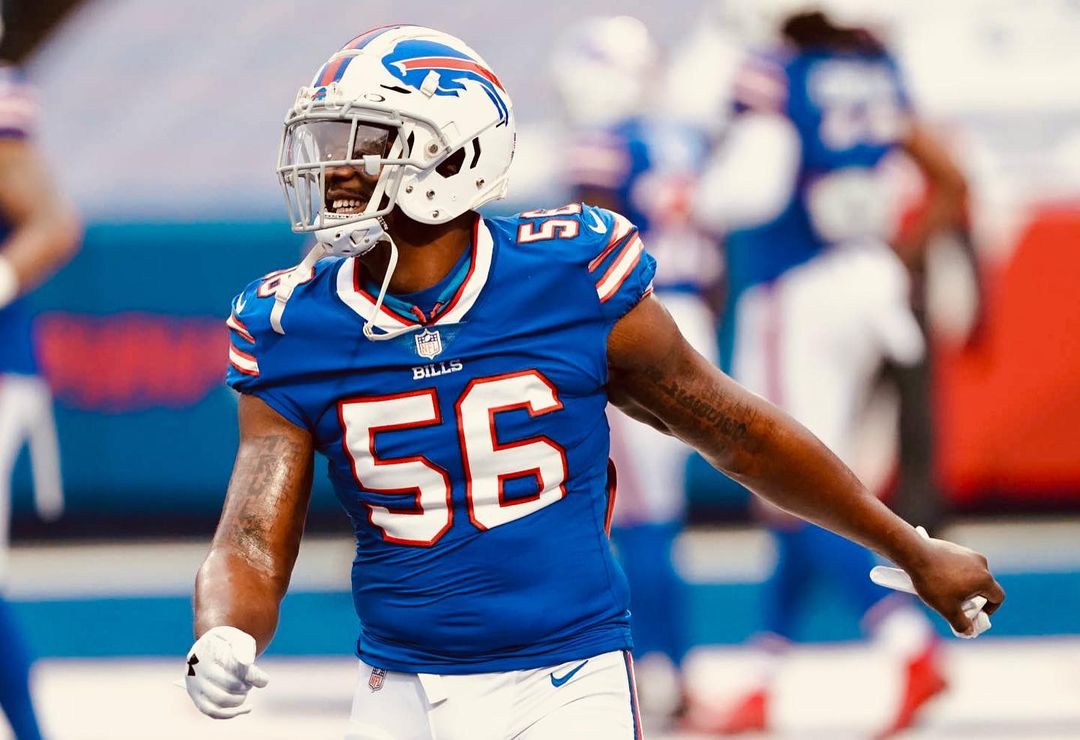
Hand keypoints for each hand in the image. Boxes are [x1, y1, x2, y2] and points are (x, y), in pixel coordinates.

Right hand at [184, 626, 269, 718]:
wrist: (211, 650)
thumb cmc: (228, 643)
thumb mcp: (237, 637)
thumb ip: (244, 646)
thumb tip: (247, 663)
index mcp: (206, 650)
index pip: (233, 666)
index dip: (252, 676)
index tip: (264, 680)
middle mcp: (196, 669)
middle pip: (229, 684)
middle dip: (247, 685)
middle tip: (251, 680)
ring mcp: (194, 686)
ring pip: (222, 699)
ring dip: (241, 697)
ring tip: (246, 688)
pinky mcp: (198, 699)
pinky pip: (214, 712)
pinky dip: (232, 712)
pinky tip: (249, 708)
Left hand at [875, 527, 1004, 637]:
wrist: (914, 554)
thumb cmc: (933, 582)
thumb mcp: (947, 609)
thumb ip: (961, 623)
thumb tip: (969, 631)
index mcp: (984, 579)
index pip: (998, 597)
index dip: (990, 609)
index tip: (976, 613)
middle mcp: (981, 563)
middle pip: (984, 585)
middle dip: (974, 597)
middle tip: (957, 604)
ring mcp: (968, 553)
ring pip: (972, 574)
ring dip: (963, 584)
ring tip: (944, 590)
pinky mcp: (955, 547)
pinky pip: (960, 564)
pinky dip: (954, 573)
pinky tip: (938, 578)